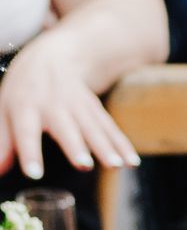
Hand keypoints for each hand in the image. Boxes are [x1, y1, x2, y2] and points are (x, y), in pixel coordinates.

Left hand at [0, 34, 135, 179]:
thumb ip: (3, 142)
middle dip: (76, 146)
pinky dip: (122, 145)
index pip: (25, 132)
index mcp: (25, 106)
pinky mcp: (95, 109)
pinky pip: (110, 128)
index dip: (30, 153)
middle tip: (83, 165)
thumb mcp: (5, 110)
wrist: (53, 56)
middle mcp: (54, 105)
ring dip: (106, 147)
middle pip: (66, 128)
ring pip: (93, 127)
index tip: (34, 174)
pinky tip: (131, 162)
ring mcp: (78, 106)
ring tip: (116, 165)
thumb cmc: (23, 90)